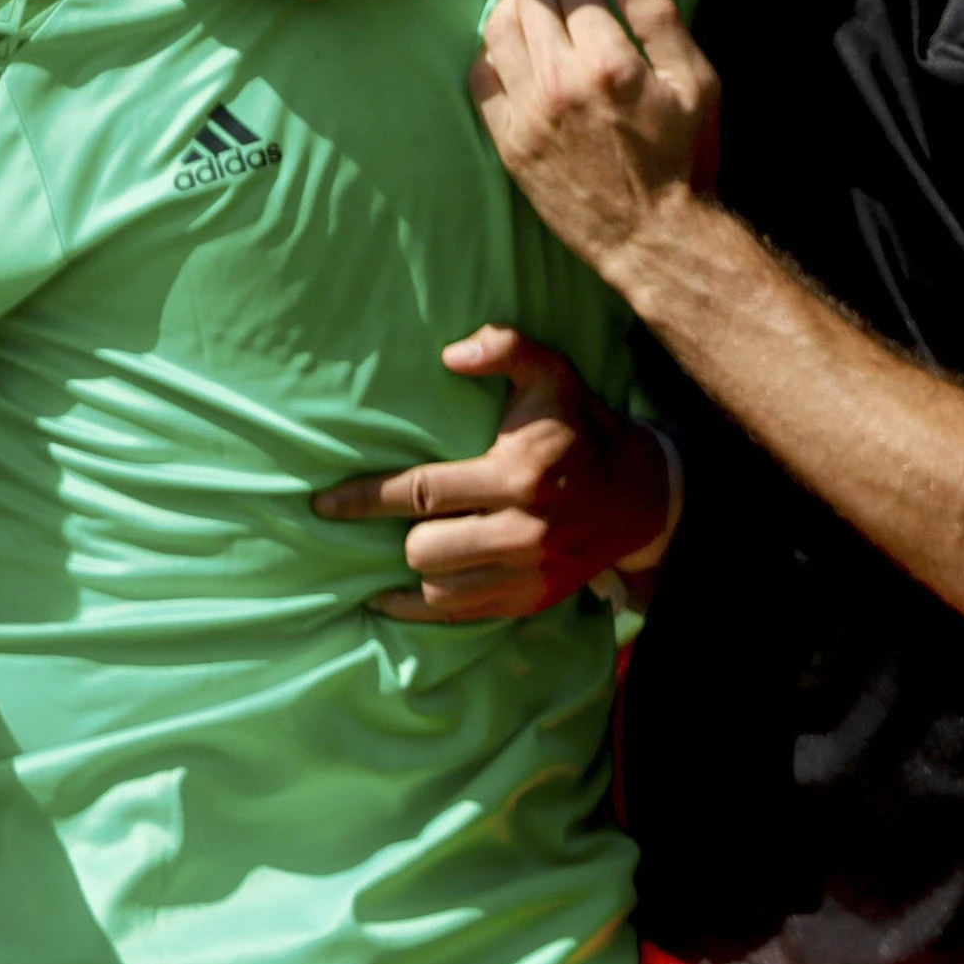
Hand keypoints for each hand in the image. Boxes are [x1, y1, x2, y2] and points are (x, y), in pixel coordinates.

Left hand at [314, 325, 673, 622]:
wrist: (640, 496)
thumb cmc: (581, 429)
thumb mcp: (552, 374)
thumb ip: (505, 348)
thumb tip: (451, 353)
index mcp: (516, 475)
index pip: (421, 493)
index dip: (363, 500)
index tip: (323, 504)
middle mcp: (522, 532)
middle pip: (424, 549)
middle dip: (401, 534)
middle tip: (399, 518)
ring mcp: (528, 573)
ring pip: (437, 589)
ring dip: (416, 568)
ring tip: (404, 550)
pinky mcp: (531, 600)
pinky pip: (459, 615)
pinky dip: (422, 608)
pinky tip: (394, 598)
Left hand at [473, 0, 719, 278]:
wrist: (648, 234)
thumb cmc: (681, 158)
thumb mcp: (696, 83)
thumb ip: (661, 18)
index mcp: (608, 63)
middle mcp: (559, 82)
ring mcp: (527, 113)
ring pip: (497, 29)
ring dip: (515, 6)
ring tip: (536, 8)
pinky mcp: (508, 141)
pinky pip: (480, 78)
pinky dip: (492, 52)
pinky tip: (514, 52)